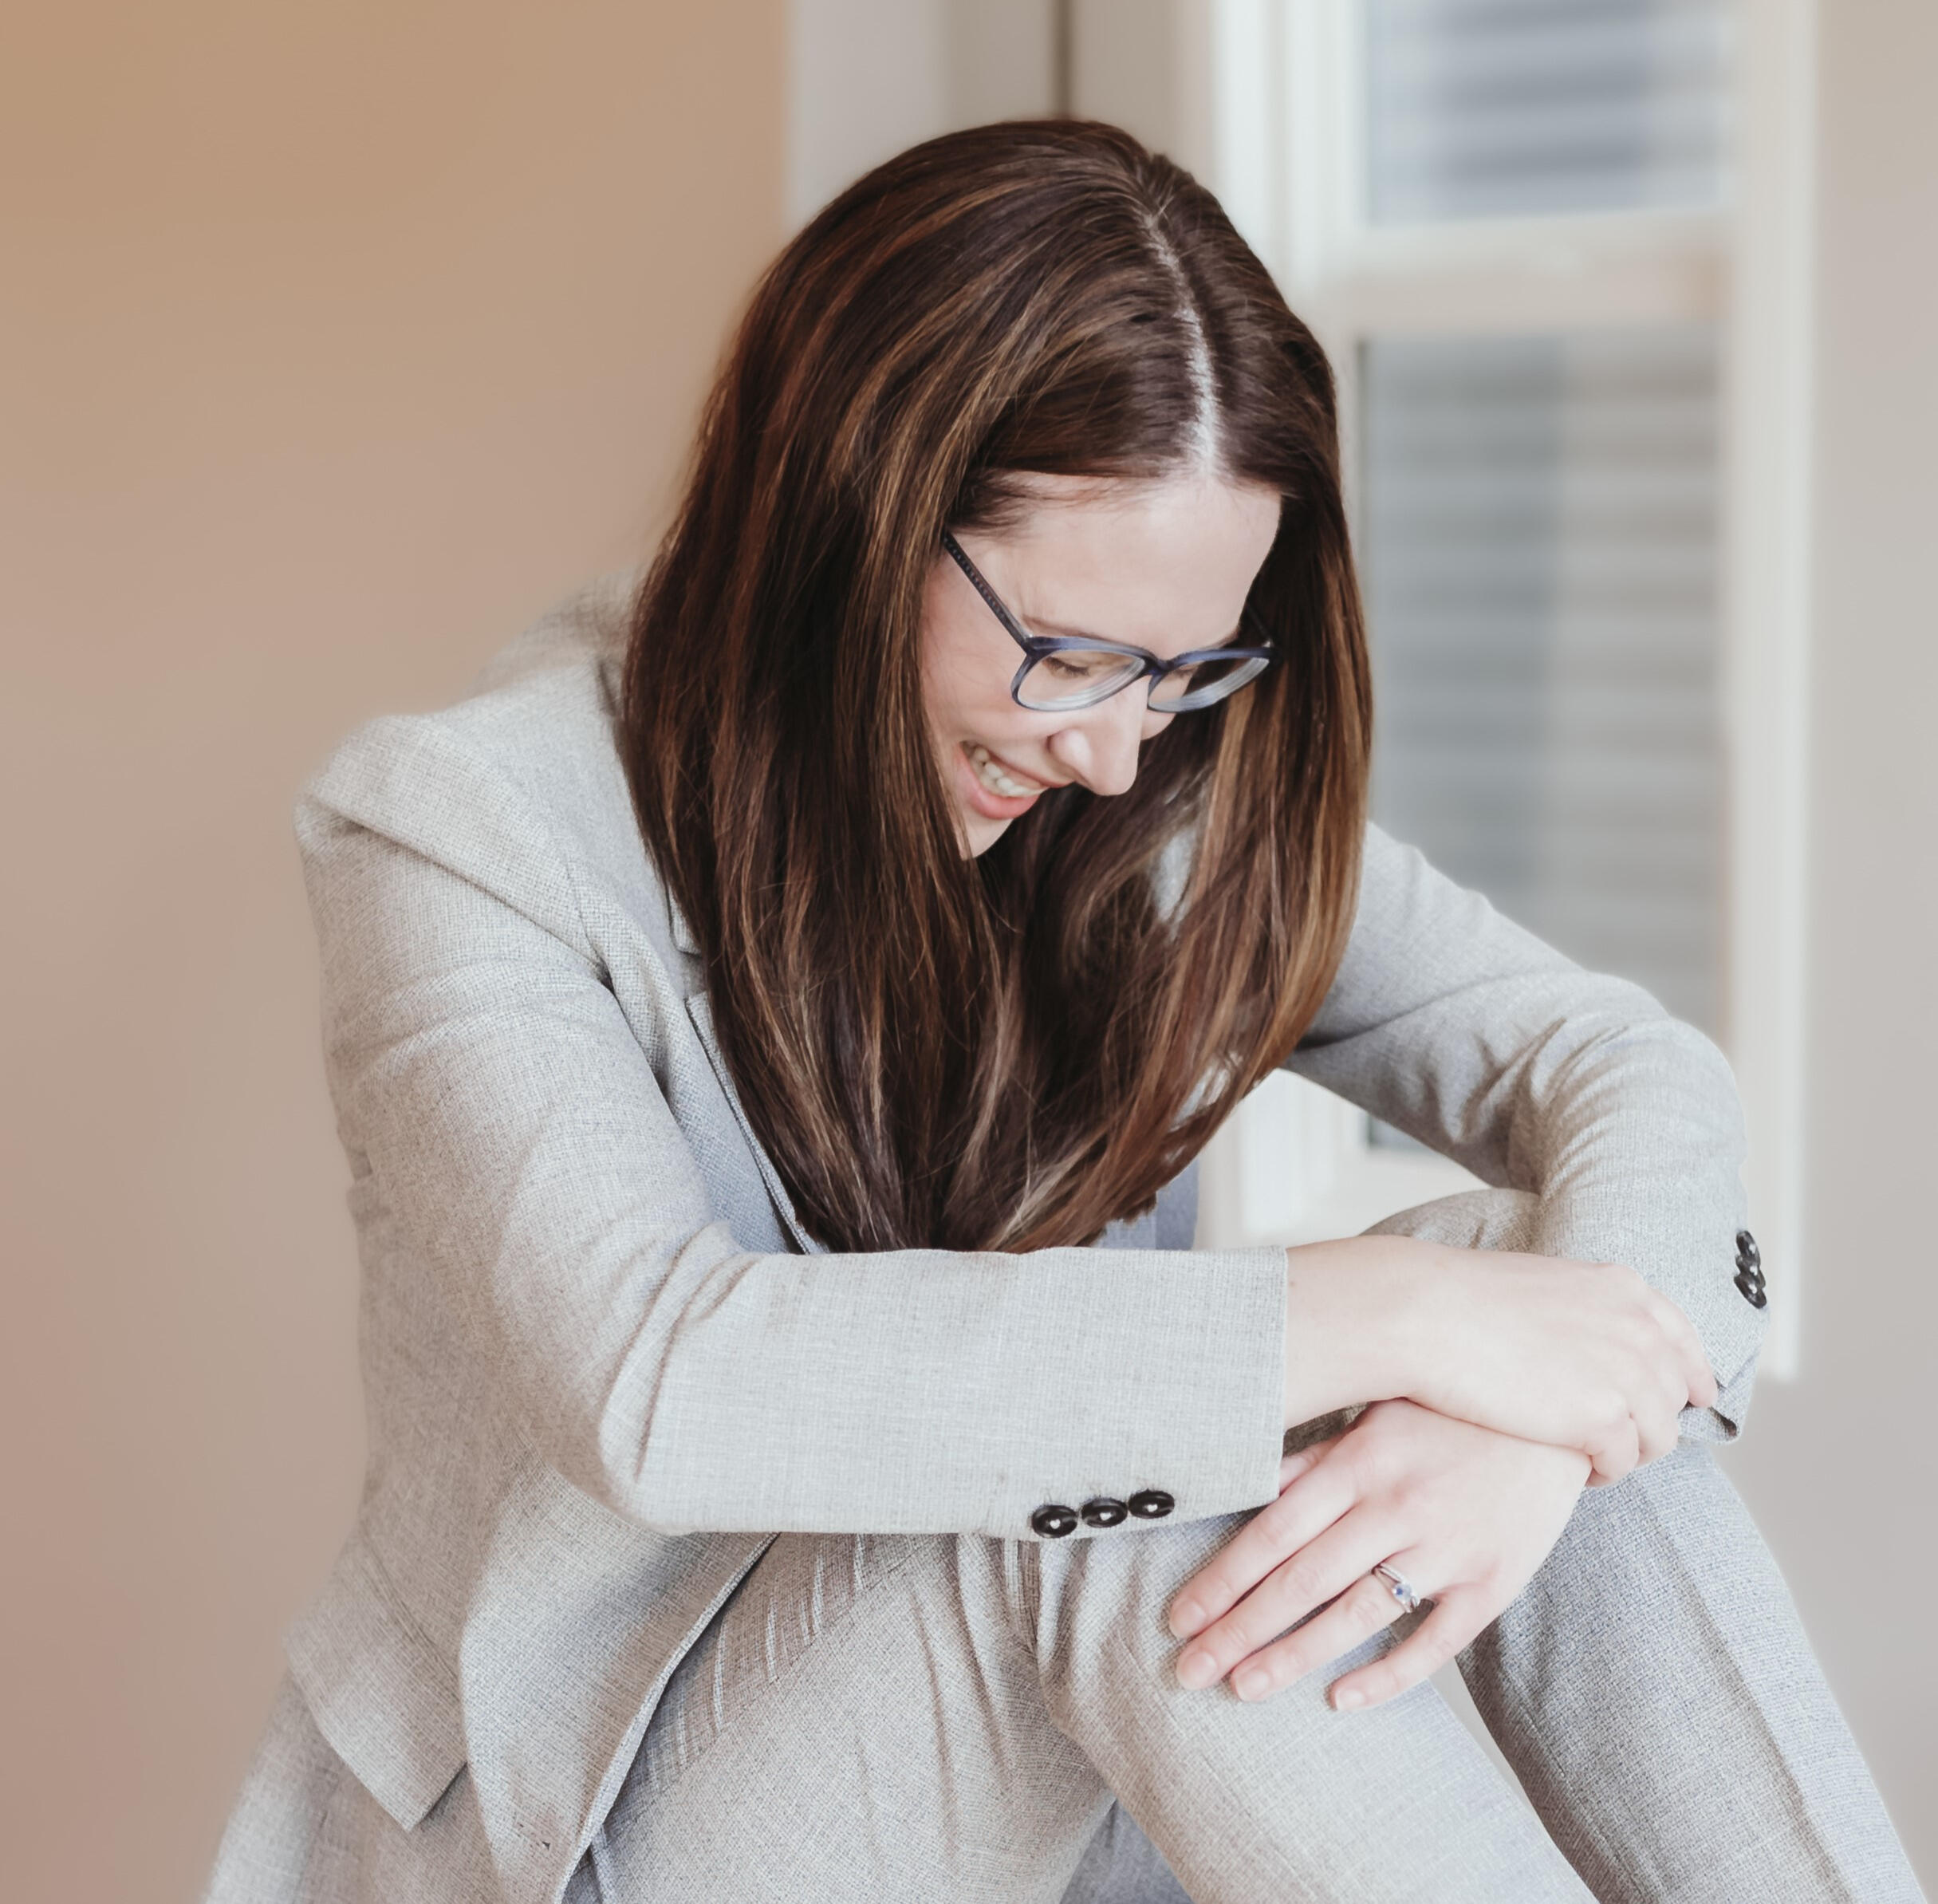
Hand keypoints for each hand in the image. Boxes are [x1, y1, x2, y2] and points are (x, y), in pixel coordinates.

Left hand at [1169, 1399, 1588, 1709]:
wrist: (1562, 1412)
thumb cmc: (1452, 1410)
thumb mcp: (1375, 1414)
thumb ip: (1312, 1457)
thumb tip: (1241, 1486)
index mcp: (1360, 1461)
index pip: (1273, 1531)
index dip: (1222, 1578)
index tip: (1178, 1616)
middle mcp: (1398, 1506)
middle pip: (1302, 1581)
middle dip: (1239, 1630)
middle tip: (1188, 1670)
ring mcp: (1447, 1548)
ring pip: (1356, 1616)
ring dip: (1294, 1658)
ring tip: (1242, 1689)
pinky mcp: (1493, 1581)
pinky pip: (1434, 1642)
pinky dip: (1386, 1676)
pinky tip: (1340, 1700)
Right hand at [1282, 1237, 1717, 1482]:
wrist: (1425, 1315)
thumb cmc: (1460, 1299)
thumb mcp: (1542, 1285)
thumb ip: (1583, 1311)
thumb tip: (1591, 1344)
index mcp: (1622, 1289)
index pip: (1684, 1340)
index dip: (1692, 1374)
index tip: (1693, 1398)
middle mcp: (1638, 1328)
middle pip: (1674, 1394)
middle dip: (1650, 1419)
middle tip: (1610, 1437)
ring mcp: (1626, 1374)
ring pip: (1659, 1437)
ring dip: (1628, 1452)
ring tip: (1587, 1458)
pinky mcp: (1603, 1419)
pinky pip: (1622, 1464)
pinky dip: (1601, 1473)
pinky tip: (1571, 1468)